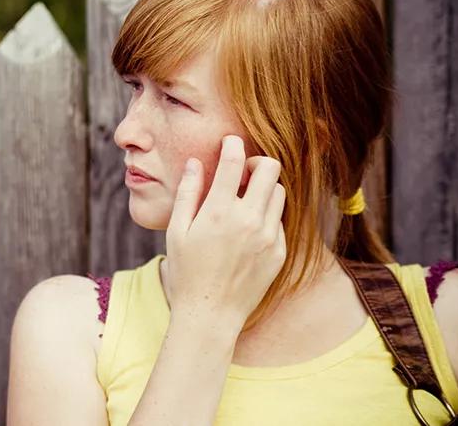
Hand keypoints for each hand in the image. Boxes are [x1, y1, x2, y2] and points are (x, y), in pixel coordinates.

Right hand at [165, 135, 286, 331]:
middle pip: (269, 168)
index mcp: (219, 211)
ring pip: (279, 192)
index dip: (232, 144)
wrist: (211, 314)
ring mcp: (268, 236)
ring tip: (245, 201)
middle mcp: (249, 220)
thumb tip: (195, 162)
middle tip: (242, 172)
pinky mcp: (279, 251)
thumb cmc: (187, 271)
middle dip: (256, 162)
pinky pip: (279, 220)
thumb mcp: (177, 230)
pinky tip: (248, 230)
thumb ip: (188, 193)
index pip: (234, 160)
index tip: (229, 143)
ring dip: (264, 188)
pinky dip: (266, 216)